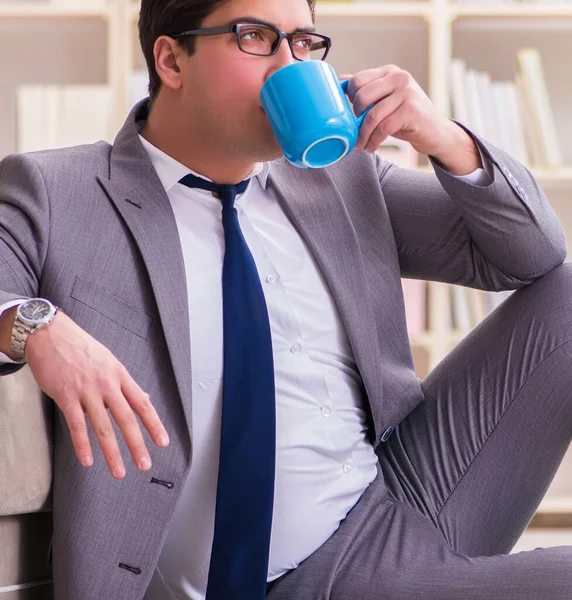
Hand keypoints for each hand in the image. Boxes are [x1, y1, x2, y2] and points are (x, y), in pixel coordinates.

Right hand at [25, 312, 169, 478]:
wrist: (50, 334)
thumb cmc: (81, 348)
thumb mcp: (110, 361)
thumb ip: (126, 383)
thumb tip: (145, 399)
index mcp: (120, 375)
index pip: (142, 403)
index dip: (154, 424)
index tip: (163, 442)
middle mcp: (107, 384)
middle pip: (126, 418)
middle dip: (137, 444)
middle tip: (145, 464)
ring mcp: (86, 390)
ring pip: (103, 426)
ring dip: (112, 452)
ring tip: (119, 471)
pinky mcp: (66, 395)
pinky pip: (76, 425)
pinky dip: (82, 445)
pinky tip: (88, 461)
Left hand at [342, 65, 480, 173]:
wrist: (436, 133)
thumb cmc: (407, 118)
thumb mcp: (386, 101)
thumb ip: (368, 91)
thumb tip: (340, 81)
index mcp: (389, 72)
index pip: (357, 81)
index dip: (349, 101)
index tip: (350, 117)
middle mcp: (399, 77)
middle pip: (362, 97)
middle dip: (354, 119)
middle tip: (354, 133)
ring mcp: (407, 92)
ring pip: (372, 115)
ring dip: (363, 135)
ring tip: (361, 145)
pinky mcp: (411, 110)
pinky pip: (383, 127)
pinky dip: (374, 140)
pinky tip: (372, 147)